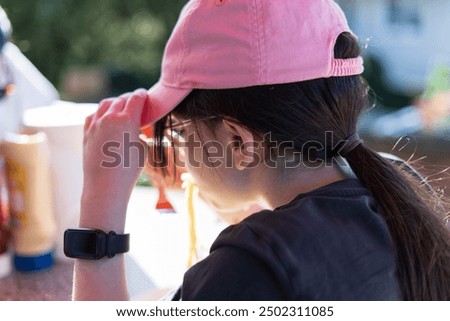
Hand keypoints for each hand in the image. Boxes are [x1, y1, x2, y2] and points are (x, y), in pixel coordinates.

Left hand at [80, 89, 147, 229]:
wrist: (105, 185)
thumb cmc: (128, 170)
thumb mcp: (142, 149)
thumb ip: (139, 134)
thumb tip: (135, 130)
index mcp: (127, 119)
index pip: (136, 98)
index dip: (142, 95)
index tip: (144, 95)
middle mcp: (110, 118)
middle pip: (121, 99)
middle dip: (129, 99)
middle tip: (135, 101)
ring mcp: (96, 124)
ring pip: (105, 104)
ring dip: (115, 103)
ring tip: (120, 107)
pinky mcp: (87, 133)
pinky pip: (93, 116)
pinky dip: (101, 113)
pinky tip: (105, 118)